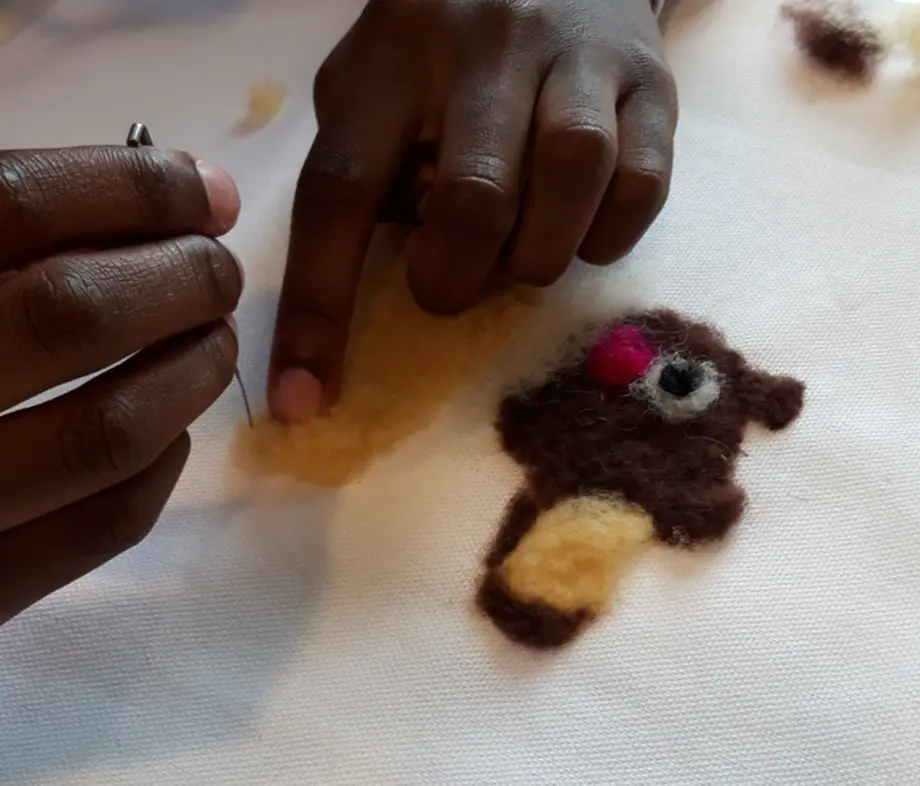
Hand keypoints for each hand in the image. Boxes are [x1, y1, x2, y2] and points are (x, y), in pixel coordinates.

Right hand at [0, 146, 242, 625]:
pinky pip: (105, 524)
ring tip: (214, 337)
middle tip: (219, 268)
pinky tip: (176, 430)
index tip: (207, 191)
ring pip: (109, 431)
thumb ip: (2, 229)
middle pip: (74, 315)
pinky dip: (164, 466)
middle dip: (183, 278)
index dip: (135, 188)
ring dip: (193, 371)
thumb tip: (168, 187)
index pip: (14, 204)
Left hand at [269, 0, 676, 422]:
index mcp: (391, 61)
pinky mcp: (651, 83)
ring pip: (570, 177)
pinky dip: (606, 235)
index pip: (339, 193)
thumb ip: (366, 169)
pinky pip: (640, 185)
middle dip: (454, 277)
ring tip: (519, 252)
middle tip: (446, 281)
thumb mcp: (374, 85)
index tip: (305, 399)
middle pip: (472, 198)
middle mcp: (485, 47)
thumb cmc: (445, 43)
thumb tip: (396, 272)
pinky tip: (580, 227)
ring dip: (537, 254)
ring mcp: (577, 59)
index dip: (318, 308)